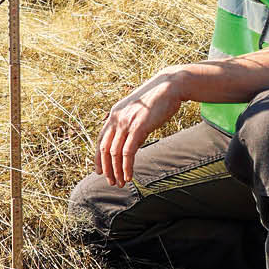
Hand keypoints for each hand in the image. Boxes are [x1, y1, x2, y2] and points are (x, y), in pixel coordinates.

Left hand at [95, 67, 186, 186]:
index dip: (99, 158)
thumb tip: (130, 145)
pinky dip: (127, 166)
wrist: (169, 86)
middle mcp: (116, 118)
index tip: (100, 172)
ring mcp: (127, 122)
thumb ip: (130, 126)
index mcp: (114, 114)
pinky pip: (128, 152)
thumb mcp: (137, 112)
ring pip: (115, 153)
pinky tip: (129, 176)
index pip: (101, 140)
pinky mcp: (138, 126)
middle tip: (112, 182)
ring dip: (116, 171)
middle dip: (107, 169)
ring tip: (121, 183)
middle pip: (105, 149)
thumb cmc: (157, 100)